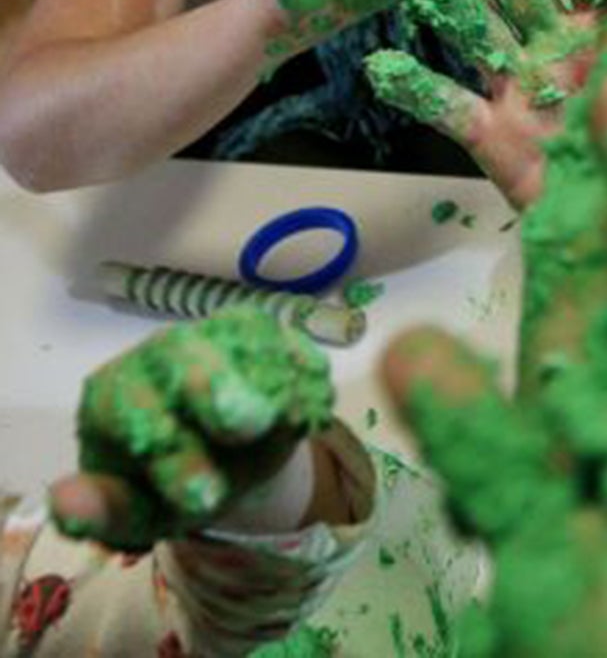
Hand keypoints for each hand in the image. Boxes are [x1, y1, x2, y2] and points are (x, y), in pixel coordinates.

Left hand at [53, 307, 332, 551]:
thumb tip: (62, 499)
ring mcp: (213, 333)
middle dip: (217, 388)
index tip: (204, 499)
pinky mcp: (262, 331)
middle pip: (182, 353)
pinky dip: (304, 376)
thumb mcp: (136, 512)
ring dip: (275, 385)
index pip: (129, 408)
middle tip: (252, 426)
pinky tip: (308, 412)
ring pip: (244, 341)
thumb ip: (105, 510)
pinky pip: (288, 342)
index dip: (168, 451)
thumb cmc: (164, 486)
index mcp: (113, 394)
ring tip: (294, 428)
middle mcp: (160, 353)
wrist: (218, 461)